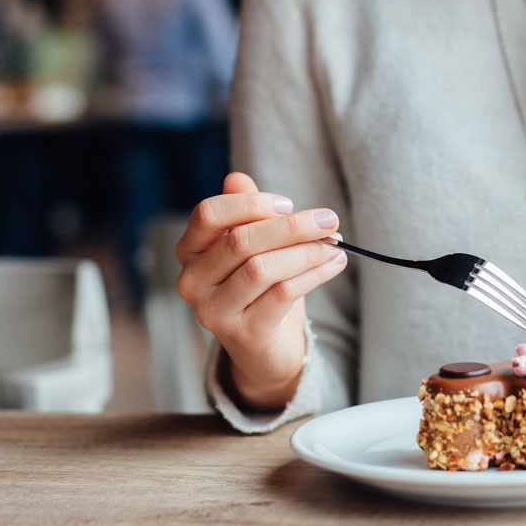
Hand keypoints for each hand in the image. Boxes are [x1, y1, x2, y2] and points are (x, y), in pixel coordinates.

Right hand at [175, 171, 347, 410]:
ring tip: (335, 244)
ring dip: (307, 251)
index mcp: (190, 251)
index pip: (209, 214)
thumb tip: (236, 178)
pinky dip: (314, 274)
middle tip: (329, 219)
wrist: (264, 348)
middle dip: (292, 227)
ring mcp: (213, 311)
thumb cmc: (258, 287)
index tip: (289, 204)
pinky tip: (334, 264)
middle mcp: (192, 281)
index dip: (251, 204)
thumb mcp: (253, 246)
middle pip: (241, 240)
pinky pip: (282, 294)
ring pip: (262, 268)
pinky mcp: (243, 333)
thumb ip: (245, 213)